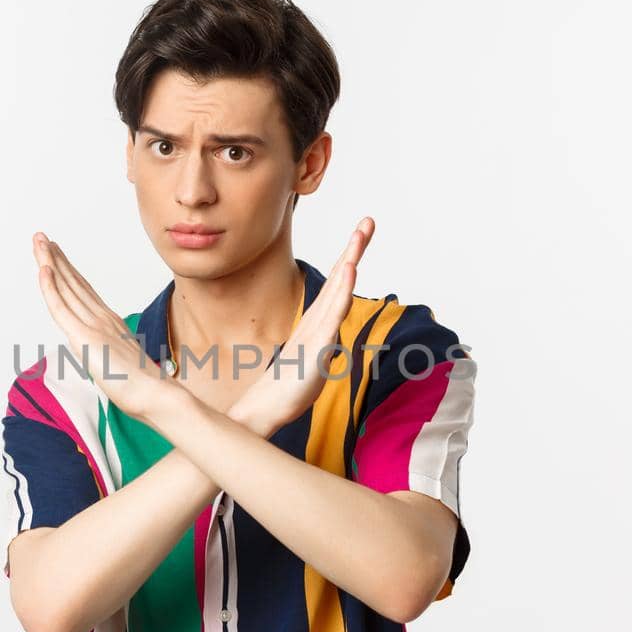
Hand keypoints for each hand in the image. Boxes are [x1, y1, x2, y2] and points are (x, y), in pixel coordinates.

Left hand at [32, 232, 172, 422]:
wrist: (156, 395)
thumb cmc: (144, 390)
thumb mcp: (122, 367)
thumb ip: (110, 355)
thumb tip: (98, 355)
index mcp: (110, 324)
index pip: (83, 291)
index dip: (68, 271)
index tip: (57, 255)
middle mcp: (101, 318)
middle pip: (73, 282)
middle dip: (56, 258)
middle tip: (42, 237)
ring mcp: (93, 325)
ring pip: (65, 287)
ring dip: (49, 261)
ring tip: (39, 240)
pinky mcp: (85, 336)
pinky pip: (62, 306)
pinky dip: (50, 286)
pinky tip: (43, 269)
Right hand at [237, 217, 374, 433]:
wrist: (262, 411)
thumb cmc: (286, 391)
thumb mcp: (314, 366)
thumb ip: (321, 349)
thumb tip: (330, 343)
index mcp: (317, 323)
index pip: (338, 287)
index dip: (350, 259)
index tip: (361, 234)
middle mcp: (317, 322)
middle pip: (339, 279)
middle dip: (354, 249)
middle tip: (368, 221)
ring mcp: (316, 333)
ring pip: (337, 291)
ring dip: (350, 261)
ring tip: (360, 236)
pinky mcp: (316, 349)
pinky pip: (332, 316)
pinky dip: (342, 292)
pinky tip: (349, 273)